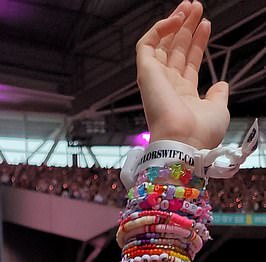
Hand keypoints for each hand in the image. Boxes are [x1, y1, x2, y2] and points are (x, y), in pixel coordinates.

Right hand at [137, 1, 229, 148]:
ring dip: (174, 22)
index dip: (197, 42)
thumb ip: (218, 95)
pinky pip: (146, 44)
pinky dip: (159, 29)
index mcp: (182, 95)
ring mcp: (155, 79)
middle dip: (187, 27)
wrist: (184, 142)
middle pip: (175, 49)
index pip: (188, 62)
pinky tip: (176, 19)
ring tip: (190, 6)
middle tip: (197, 7)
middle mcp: (167, 86)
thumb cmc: (200, 133)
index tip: (207, 25)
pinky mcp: (146, 73)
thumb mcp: (218, 110)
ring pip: (161, 44)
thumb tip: (221, 85)